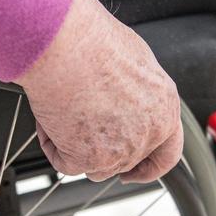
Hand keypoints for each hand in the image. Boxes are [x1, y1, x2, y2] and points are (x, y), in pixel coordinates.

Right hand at [14, 0, 182, 182]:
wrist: (66, 45)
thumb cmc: (93, 43)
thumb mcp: (133, 62)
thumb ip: (135, 93)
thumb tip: (120, 101)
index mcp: (163, 109)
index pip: (166, 155)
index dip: (148, 168)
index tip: (133, 173)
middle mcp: (145, 134)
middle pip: (123, 162)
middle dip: (99, 150)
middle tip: (79, 130)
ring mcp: (117, 151)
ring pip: (93, 167)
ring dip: (75, 146)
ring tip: (63, 113)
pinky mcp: (85, 159)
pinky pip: (64, 162)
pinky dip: (52, 143)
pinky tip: (49, 119)